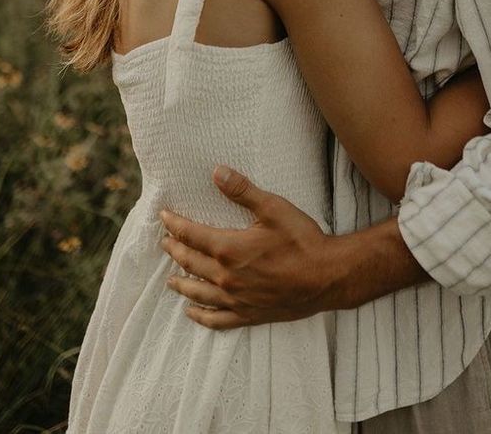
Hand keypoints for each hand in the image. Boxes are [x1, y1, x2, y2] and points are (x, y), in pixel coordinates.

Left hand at [160, 165, 334, 328]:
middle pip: (191, 263)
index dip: (175, 224)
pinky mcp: (249, 314)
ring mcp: (237, 299)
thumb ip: (243, 190)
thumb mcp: (273, 208)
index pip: (192, 235)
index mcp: (229, 249)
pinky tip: (193, 312)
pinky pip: (217, 319)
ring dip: (182, 284)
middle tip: (165, 242)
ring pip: (199, 292)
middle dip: (175, 250)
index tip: (164, 216)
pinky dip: (201, 316)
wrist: (327, 276)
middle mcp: (227, 278)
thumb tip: (217, 172)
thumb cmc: (302, 240)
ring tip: (171, 279)